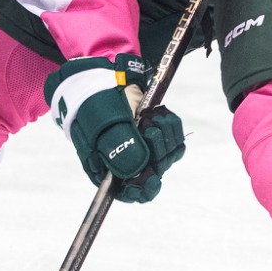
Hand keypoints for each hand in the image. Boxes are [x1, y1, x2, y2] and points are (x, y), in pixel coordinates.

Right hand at [43, 54, 184, 203]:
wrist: (104, 77)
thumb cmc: (96, 103)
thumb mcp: (105, 124)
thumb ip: (120, 149)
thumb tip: (138, 174)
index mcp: (108, 169)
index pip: (130, 192)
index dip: (142, 189)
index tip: (151, 177)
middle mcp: (127, 163)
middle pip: (154, 173)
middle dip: (155, 149)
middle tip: (146, 125)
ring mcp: (143, 149)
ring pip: (167, 156)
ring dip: (163, 134)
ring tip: (148, 116)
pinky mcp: (157, 135)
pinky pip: (175, 141)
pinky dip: (170, 126)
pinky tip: (157, 114)